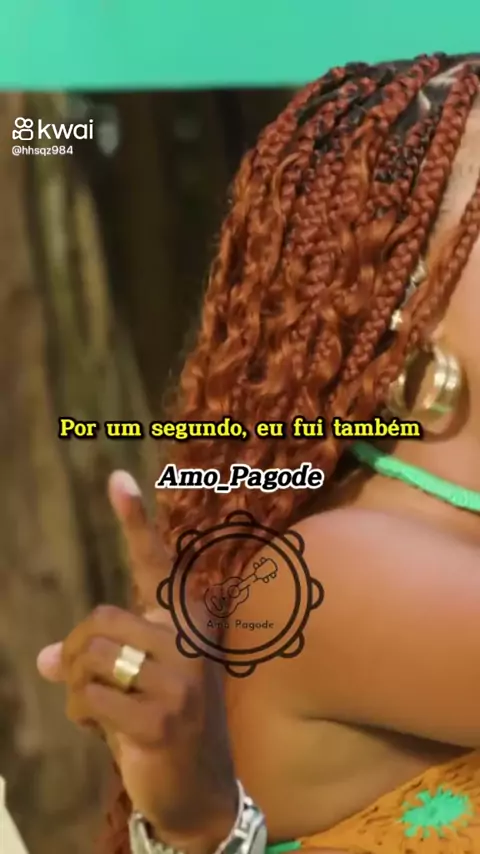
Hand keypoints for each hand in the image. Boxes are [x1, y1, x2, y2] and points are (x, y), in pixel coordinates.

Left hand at [37, 471, 237, 852]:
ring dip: (81, 691)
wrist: (200, 791)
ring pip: (90, 657)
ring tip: (106, 714)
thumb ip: (97, 655)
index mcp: (187, 621)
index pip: (156, 564)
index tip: (117, 479)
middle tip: (92, 688)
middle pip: (99, 620)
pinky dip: (83, 717)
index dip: (135, 520)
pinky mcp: (162, 716)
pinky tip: (110, 734)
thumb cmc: (160, 723)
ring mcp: (181, 678)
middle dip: (80, 656)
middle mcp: (190, 640)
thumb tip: (48, 658)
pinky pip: (88, 698)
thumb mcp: (132, 681)